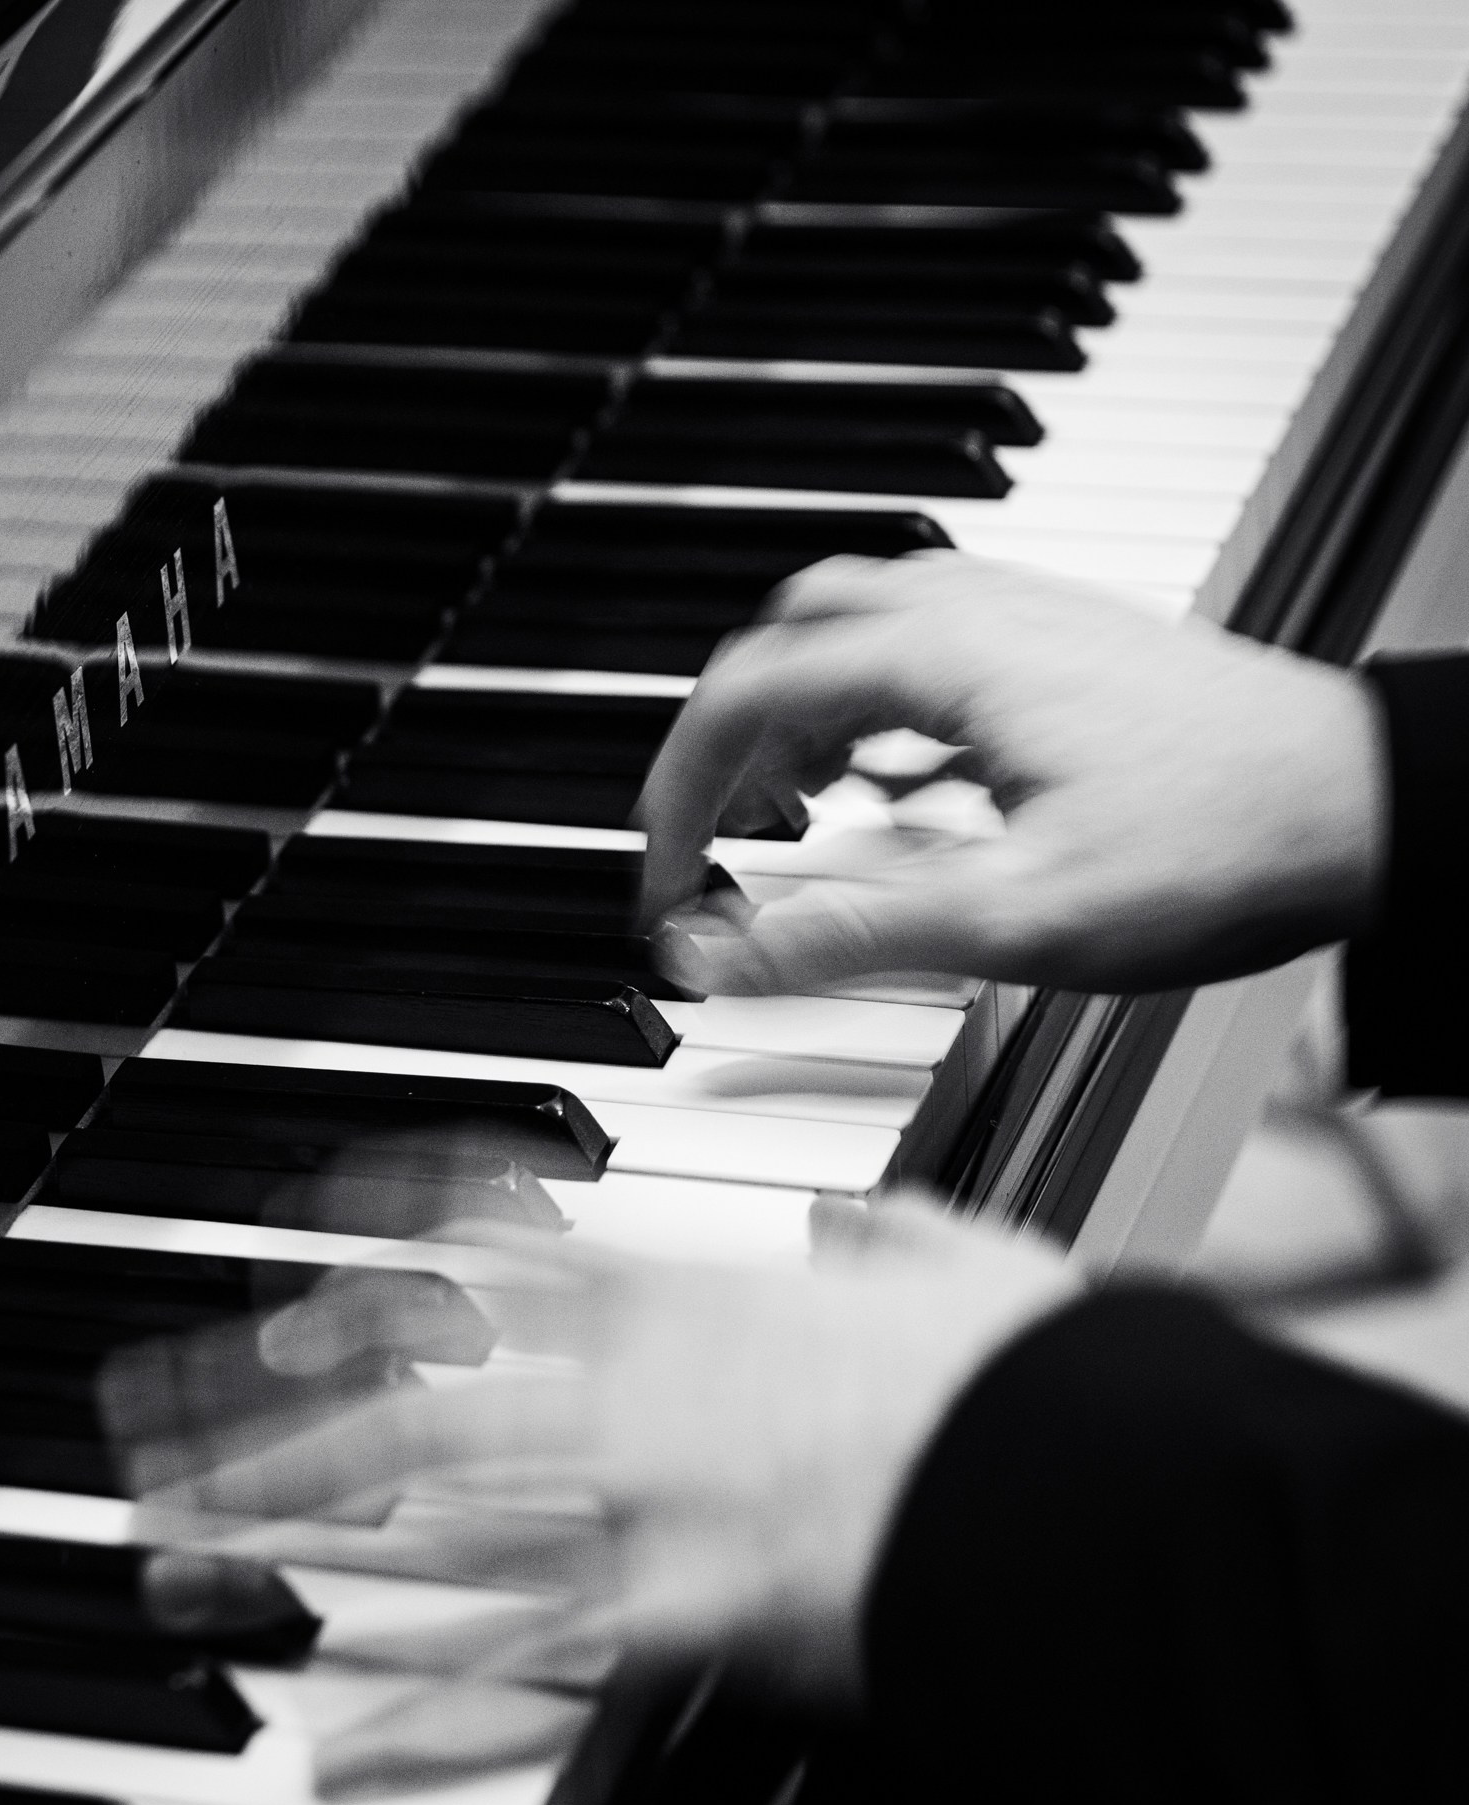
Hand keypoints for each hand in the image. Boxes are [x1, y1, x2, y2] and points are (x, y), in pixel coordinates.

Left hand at [133, 1195, 1080, 1753]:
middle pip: (403, 1400)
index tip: (291, 1270)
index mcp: (691, 1290)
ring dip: (287, 1550)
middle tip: (151, 1441)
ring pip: (420, 1530)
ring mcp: (644, 1510)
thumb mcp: (953, 1256)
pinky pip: (523, 1677)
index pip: (491, 1244)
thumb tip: (855, 1227)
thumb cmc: (1032, 1367)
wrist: (1094, 1479)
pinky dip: (422, 1716)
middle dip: (259, 1421)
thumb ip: (879, 1236)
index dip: (373, 1251)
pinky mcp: (684, 1631)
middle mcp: (633, 1391)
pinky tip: (332, 1748)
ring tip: (179, 1571)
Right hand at [636, 553, 1386, 994]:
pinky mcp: (1061, 646)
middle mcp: (972, 614)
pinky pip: (924, 648)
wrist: (1373, 807)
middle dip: (726, 737)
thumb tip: (708, 956)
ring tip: (790, 812)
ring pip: (854, 631)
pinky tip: (897, 786)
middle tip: (710, 831)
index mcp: (940, 660)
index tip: (665, 876)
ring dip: (798, 718)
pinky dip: (872, 711)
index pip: (744, 696)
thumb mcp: (1013, 920)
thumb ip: (845, 936)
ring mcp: (1022, 619)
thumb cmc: (1222, 846)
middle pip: (785, 638)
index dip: (676, 791)